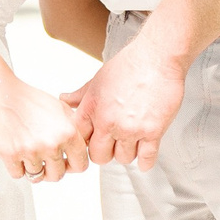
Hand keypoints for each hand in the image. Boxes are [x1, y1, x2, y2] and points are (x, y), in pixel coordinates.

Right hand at [0, 75, 90, 182]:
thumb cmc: (25, 98)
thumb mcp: (59, 108)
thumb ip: (72, 128)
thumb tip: (79, 144)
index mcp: (67, 132)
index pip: (80, 164)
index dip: (72, 165)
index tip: (67, 164)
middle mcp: (51, 143)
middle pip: (58, 175)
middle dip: (51, 170)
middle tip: (45, 162)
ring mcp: (31, 151)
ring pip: (37, 177)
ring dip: (33, 168)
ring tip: (29, 155)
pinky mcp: (11, 155)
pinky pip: (18, 174)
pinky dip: (16, 167)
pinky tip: (16, 154)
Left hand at [62, 33, 185, 168]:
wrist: (156, 58)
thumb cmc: (128, 65)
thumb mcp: (97, 80)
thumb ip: (80, 95)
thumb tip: (63, 99)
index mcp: (92, 110)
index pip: (81, 141)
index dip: (87, 143)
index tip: (95, 142)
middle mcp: (109, 122)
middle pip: (100, 157)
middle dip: (105, 153)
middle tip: (113, 145)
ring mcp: (131, 129)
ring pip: (123, 159)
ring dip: (127, 153)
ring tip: (131, 142)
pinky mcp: (153, 131)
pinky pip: (146, 159)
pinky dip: (144, 161)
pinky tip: (144, 155)